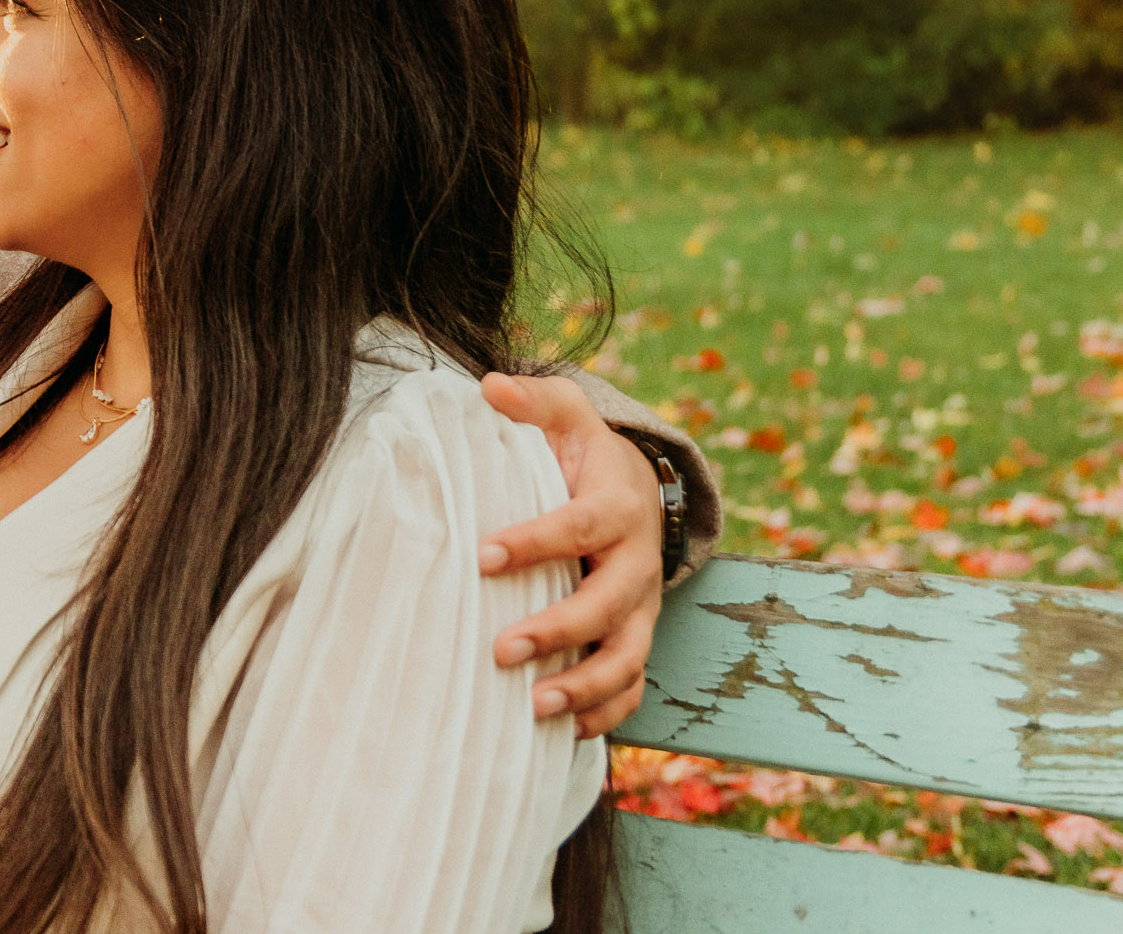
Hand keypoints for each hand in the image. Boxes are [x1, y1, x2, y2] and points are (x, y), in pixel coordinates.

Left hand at [476, 371, 665, 738]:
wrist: (637, 490)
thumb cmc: (583, 452)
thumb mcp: (566, 414)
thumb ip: (533, 401)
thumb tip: (489, 386)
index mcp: (617, 507)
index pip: (579, 526)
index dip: (534, 541)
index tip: (482, 554)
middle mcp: (636, 564)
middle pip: (607, 604)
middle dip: (558, 630)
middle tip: (501, 649)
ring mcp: (640, 609)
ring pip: (626, 658)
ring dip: (584, 687)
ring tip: (533, 709)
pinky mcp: (634, 638)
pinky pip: (631, 688)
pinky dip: (604, 715)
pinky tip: (561, 735)